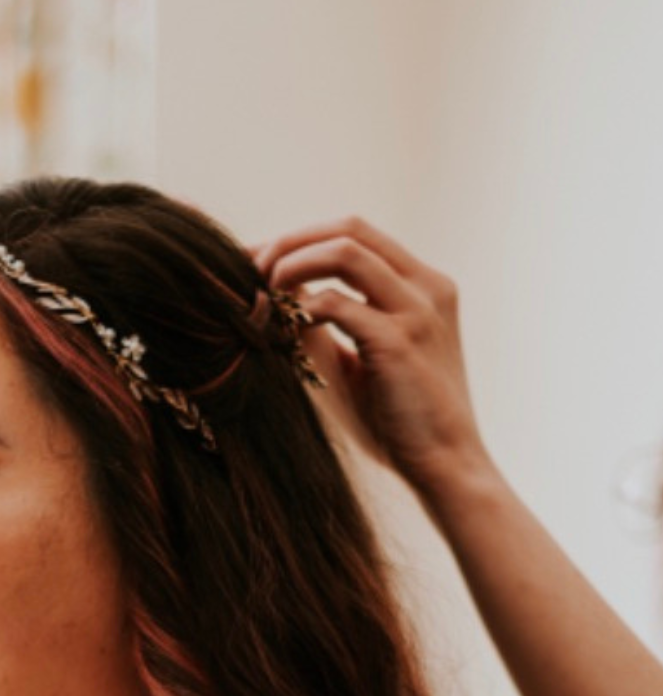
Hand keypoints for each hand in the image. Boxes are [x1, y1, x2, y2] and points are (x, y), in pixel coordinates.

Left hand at [254, 216, 493, 500]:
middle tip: (250, 270)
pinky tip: (286, 331)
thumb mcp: (358, 363)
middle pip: (349, 229)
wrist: (446, 467)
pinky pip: (339, 303)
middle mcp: (427, 287)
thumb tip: (277, 297)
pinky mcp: (399, 341)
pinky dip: (303, 310)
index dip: (301, 240)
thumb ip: (325, 326)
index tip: (258, 263)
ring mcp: (418, 310)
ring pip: (345, 251)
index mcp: (422, 287)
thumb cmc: (400, 423)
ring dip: (294, 264)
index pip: (356, 236)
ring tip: (265, 293)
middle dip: (291, 242)